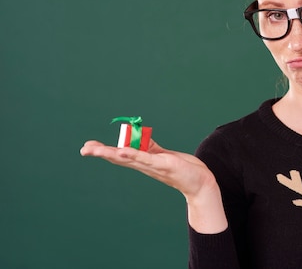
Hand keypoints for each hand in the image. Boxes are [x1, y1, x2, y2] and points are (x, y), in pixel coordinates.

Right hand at [80, 139, 210, 196]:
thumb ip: (150, 147)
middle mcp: (145, 165)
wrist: (199, 182)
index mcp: (143, 162)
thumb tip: (139, 136)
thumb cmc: (182, 169)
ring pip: (129, 158)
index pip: (120, 155)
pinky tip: (123, 151)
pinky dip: (134, 154)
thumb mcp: (163, 155)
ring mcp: (153, 166)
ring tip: (96, 149)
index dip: (104, 151)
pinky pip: (147, 158)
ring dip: (112, 153)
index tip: (88, 146)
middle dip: (101, 153)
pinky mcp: (164, 164)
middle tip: (84, 149)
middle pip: (119, 158)